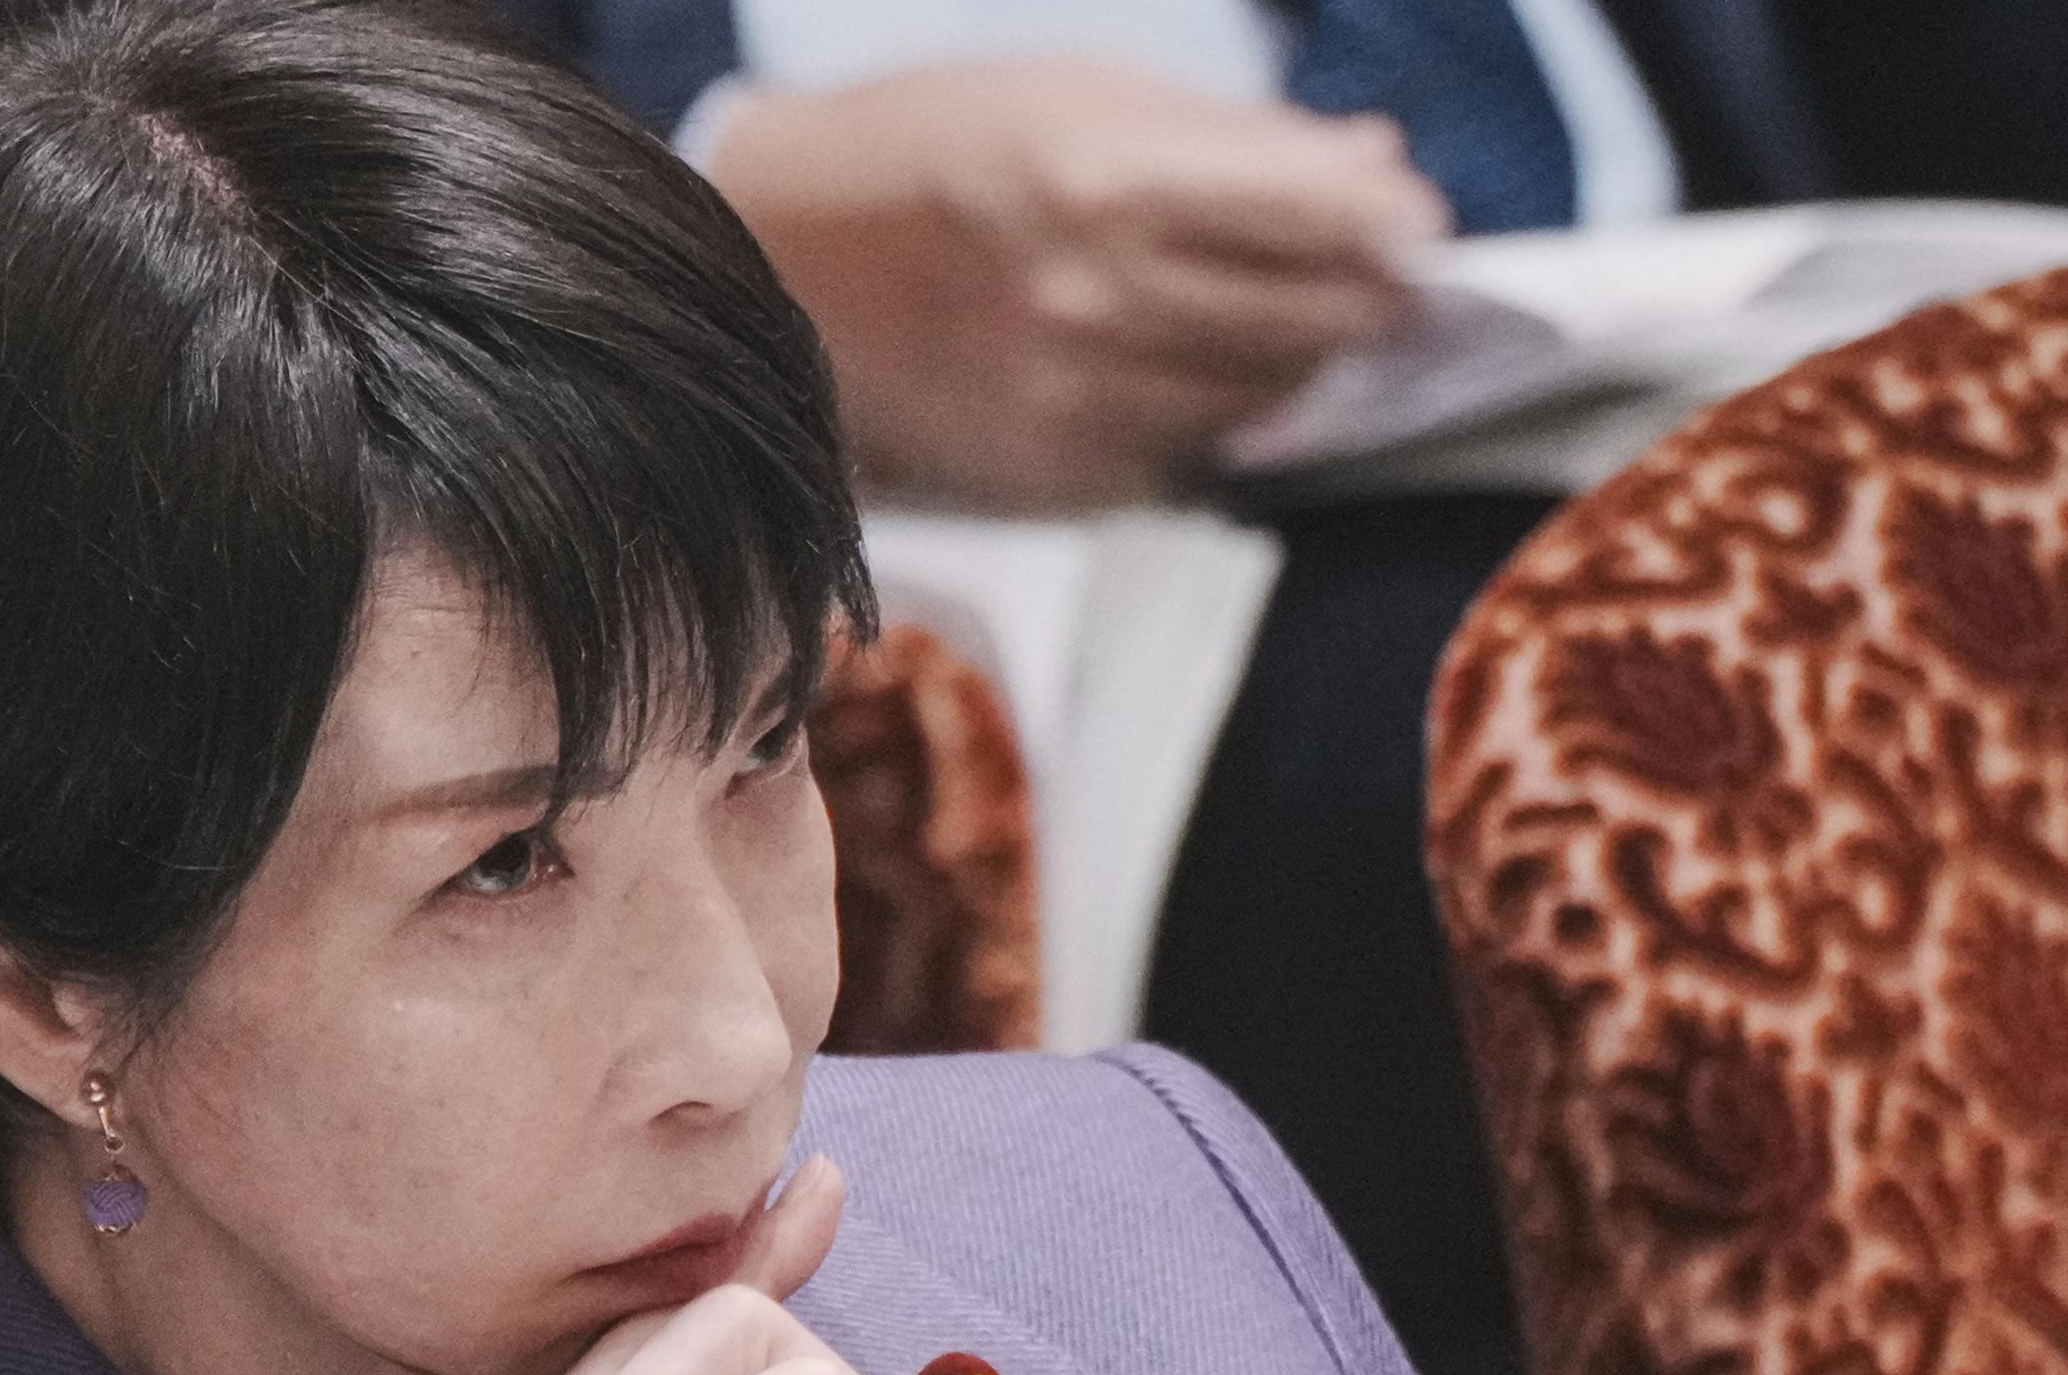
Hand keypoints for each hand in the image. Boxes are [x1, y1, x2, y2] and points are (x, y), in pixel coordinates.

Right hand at [708, 59, 1448, 511]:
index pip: (1321, 217)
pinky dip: (1217, 415)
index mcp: (1108, 179)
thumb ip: (1233, 138)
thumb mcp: (1079, 89)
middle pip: (1312, 322)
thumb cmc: (929, 146)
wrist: (778, 254)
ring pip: (1261, 401)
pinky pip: (1184, 451)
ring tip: (1309, 328)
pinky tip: (1203, 375)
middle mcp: (1096, 298)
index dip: (1394, 224)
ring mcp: (1071, 395)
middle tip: (1392, 289)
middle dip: (1370, 302)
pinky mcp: (1046, 465)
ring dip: (1305, 366)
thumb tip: (1368, 165)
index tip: (1417, 227)